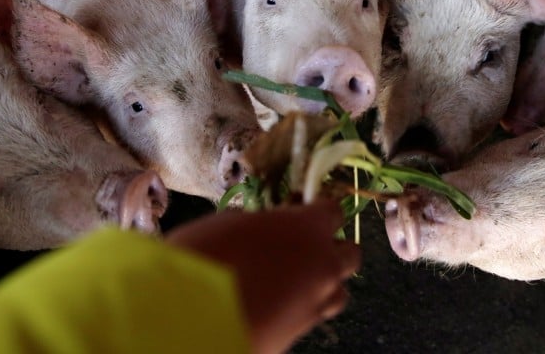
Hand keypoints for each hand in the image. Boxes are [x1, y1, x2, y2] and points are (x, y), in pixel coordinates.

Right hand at [165, 198, 361, 353]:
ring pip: (338, 291)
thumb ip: (256, 223)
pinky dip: (300, 308)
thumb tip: (258, 228)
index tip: (300, 210)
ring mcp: (315, 303)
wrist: (196, 320)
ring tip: (292, 281)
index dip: (317, 210)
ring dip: (323, 283)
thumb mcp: (228, 223)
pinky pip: (312, 315)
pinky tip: (274, 304)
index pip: (333, 211)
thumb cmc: (208, 258)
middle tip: (301, 247)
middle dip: (331, 249)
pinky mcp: (300, 334)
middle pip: (348, 254)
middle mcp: (322, 265)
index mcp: (308, 228)